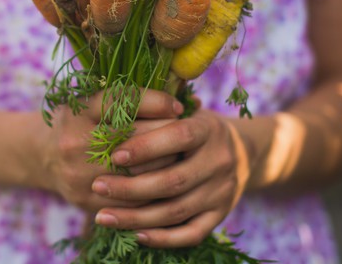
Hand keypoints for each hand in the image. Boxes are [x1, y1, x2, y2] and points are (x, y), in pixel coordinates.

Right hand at [41, 90, 184, 212]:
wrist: (43, 155)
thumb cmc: (81, 122)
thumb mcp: (94, 101)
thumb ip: (131, 98)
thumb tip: (188, 101)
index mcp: (79, 110)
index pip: (123, 101)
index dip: (156, 102)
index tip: (176, 107)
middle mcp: (76, 141)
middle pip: (136, 138)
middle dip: (167, 135)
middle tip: (186, 134)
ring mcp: (79, 173)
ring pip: (138, 172)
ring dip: (166, 164)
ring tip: (180, 156)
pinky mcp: (85, 200)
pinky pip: (132, 200)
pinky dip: (154, 191)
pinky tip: (165, 181)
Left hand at [91, 109, 251, 247]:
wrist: (243, 152)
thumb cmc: (196, 127)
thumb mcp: (185, 111)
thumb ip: (158, 109)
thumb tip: (121, 103)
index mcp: (209, 129)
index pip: (179, 136)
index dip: (147, 146)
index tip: (115, 155)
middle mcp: (219, 161)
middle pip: (174, 180)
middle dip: (131, 187)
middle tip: (98, 186)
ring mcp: (222, 192)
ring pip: (177, 211)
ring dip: (136, 217)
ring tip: (103, 216)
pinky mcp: (220, 215)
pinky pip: (191, 233)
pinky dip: (163, 238)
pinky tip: (135, 234)